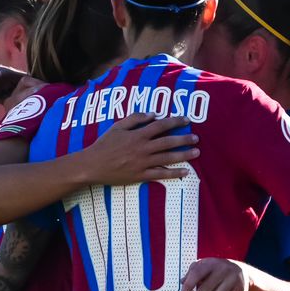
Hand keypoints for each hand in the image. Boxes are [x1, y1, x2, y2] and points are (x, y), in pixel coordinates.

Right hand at [80, 111, 198, 184]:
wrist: (93, 166)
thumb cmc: (104, 144)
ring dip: (184, 155)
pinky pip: (161, 175)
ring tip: (196, 152)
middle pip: (168, 142)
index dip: (175, 121)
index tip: (187, 120)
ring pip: (168, 158)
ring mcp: (143, 163)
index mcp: (138, 135)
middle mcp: (143, 149)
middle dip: (184, 139)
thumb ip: (136, 118)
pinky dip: (174, 173)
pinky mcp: (141, 176)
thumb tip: (154, 114)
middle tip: (197, 138)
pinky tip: (185, 172)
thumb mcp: (117, 126)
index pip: (161, 125)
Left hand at [180, 258, 249, 290]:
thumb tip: (182, 282)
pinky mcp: (240, 289)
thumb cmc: (217, 269)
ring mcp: (233, 279)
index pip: (197, 273)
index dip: (188, 286)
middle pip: (205, 288)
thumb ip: (192, 272)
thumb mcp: (204, 266)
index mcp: (211, 263)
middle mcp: (223, 269)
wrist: (242, 271)